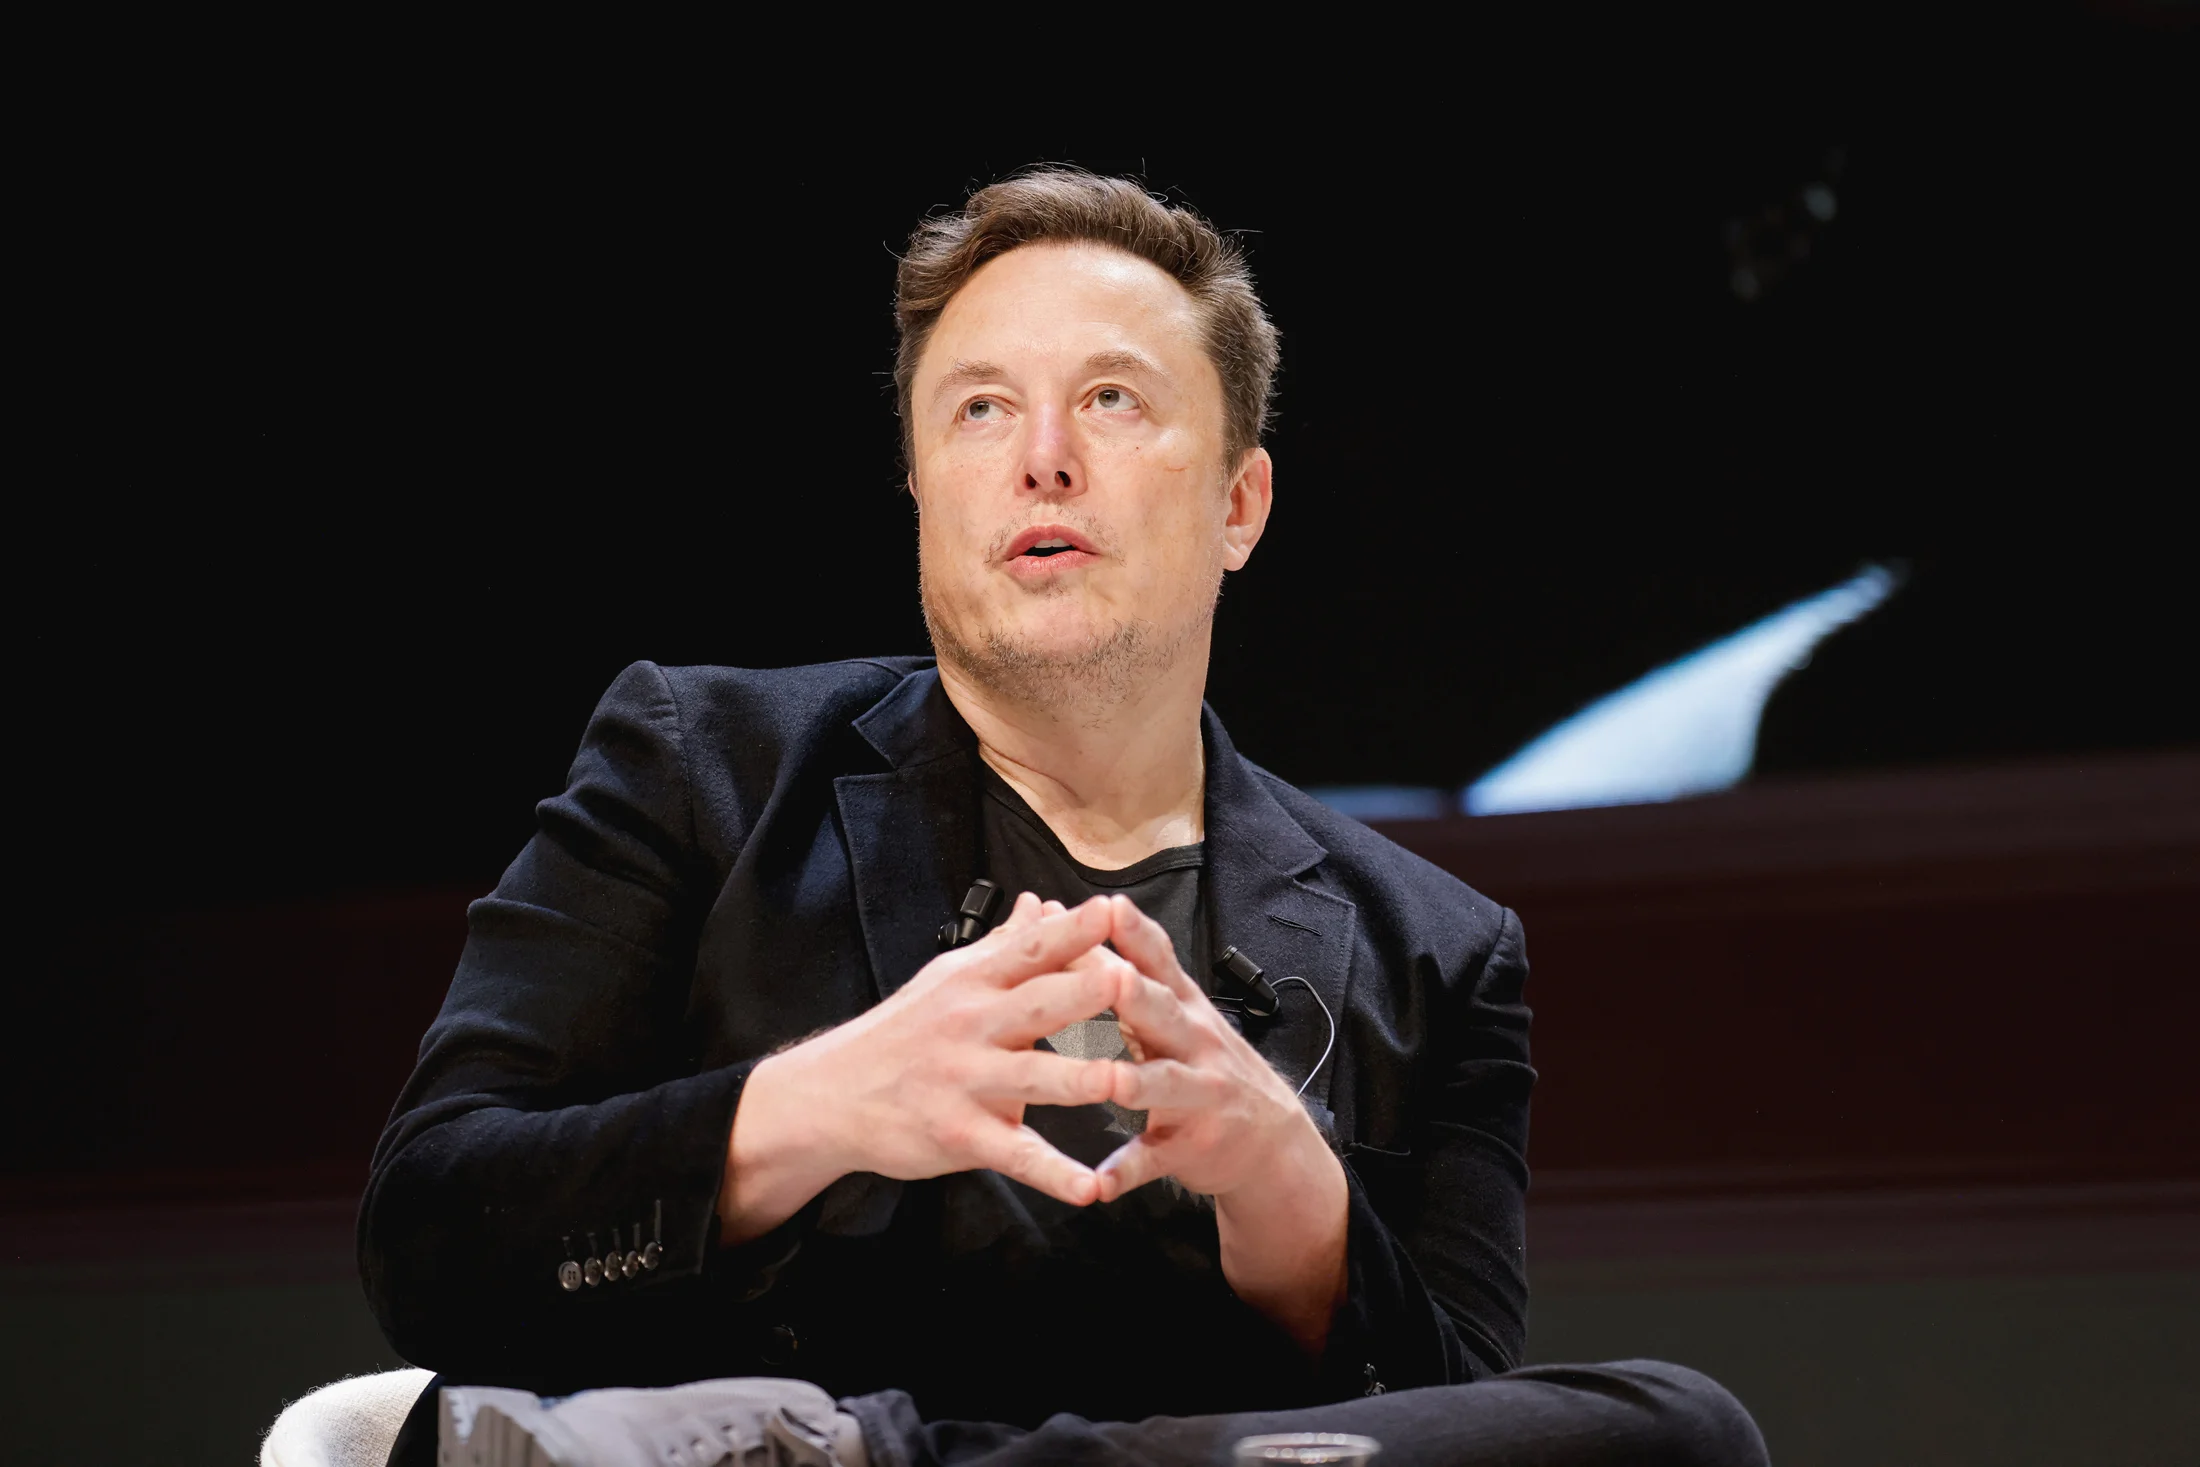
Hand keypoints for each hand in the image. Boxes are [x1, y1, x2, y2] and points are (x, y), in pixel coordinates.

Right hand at [722, 893, 1120, 1240]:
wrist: (832, 1095)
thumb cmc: (903, 1032)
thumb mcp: (949, 979)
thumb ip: (1005, 946)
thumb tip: (1042, 901)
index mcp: (976, 982)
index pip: (1030, 949)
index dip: (1072, 929)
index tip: (1114, 909)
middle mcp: (974, 1026)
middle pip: (1037, 1004)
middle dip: (1083, 992)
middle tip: (1129, 979)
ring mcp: (967, 1082)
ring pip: (1033, 1077)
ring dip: (1078, 1079)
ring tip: (1122, 1080)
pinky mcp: (962, 1136)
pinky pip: (1015, 1156)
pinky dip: (1053, 1174)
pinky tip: (1091, 1189)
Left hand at [1090, 895, 1349, 1352]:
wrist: (1268, 1138)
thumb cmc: (1202, 1063)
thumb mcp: (1178, 1015)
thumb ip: (1131, 974)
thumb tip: (1074, 922)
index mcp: (1184, 1007)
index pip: (1160, 962)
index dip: (1136, 934)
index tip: (1107, 905)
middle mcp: (1195, 1044)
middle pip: (1164, 1015)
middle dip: (1137, 995)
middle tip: (1110, 977)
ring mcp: (1198, 1096)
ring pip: (1164, 1085)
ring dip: (1136, 1083)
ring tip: (1108, 1082)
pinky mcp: (1191, 1145)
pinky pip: (1155, 1158)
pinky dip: (1127, 1171)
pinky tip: (1099, 1185)